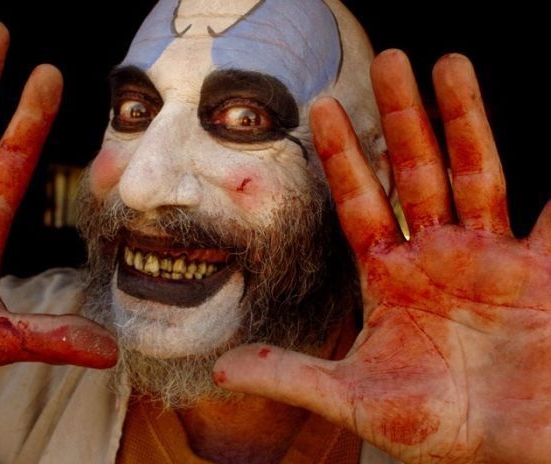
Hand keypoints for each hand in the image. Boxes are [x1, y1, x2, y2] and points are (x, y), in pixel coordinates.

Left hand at [215, 50, 550, 462]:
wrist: (509, 448)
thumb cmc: (434, 427)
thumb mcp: (358, 399)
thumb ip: (293, 376)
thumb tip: (224, 368)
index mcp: (390, 278)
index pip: (359, 203)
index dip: (341, 157)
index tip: (322, 107)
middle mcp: (436, 256)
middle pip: (415, 172)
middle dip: (402, 118)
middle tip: (388, 59)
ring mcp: (488, 256)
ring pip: (476, 172)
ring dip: (464, 120)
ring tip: (450, 64)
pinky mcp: (539, 270)